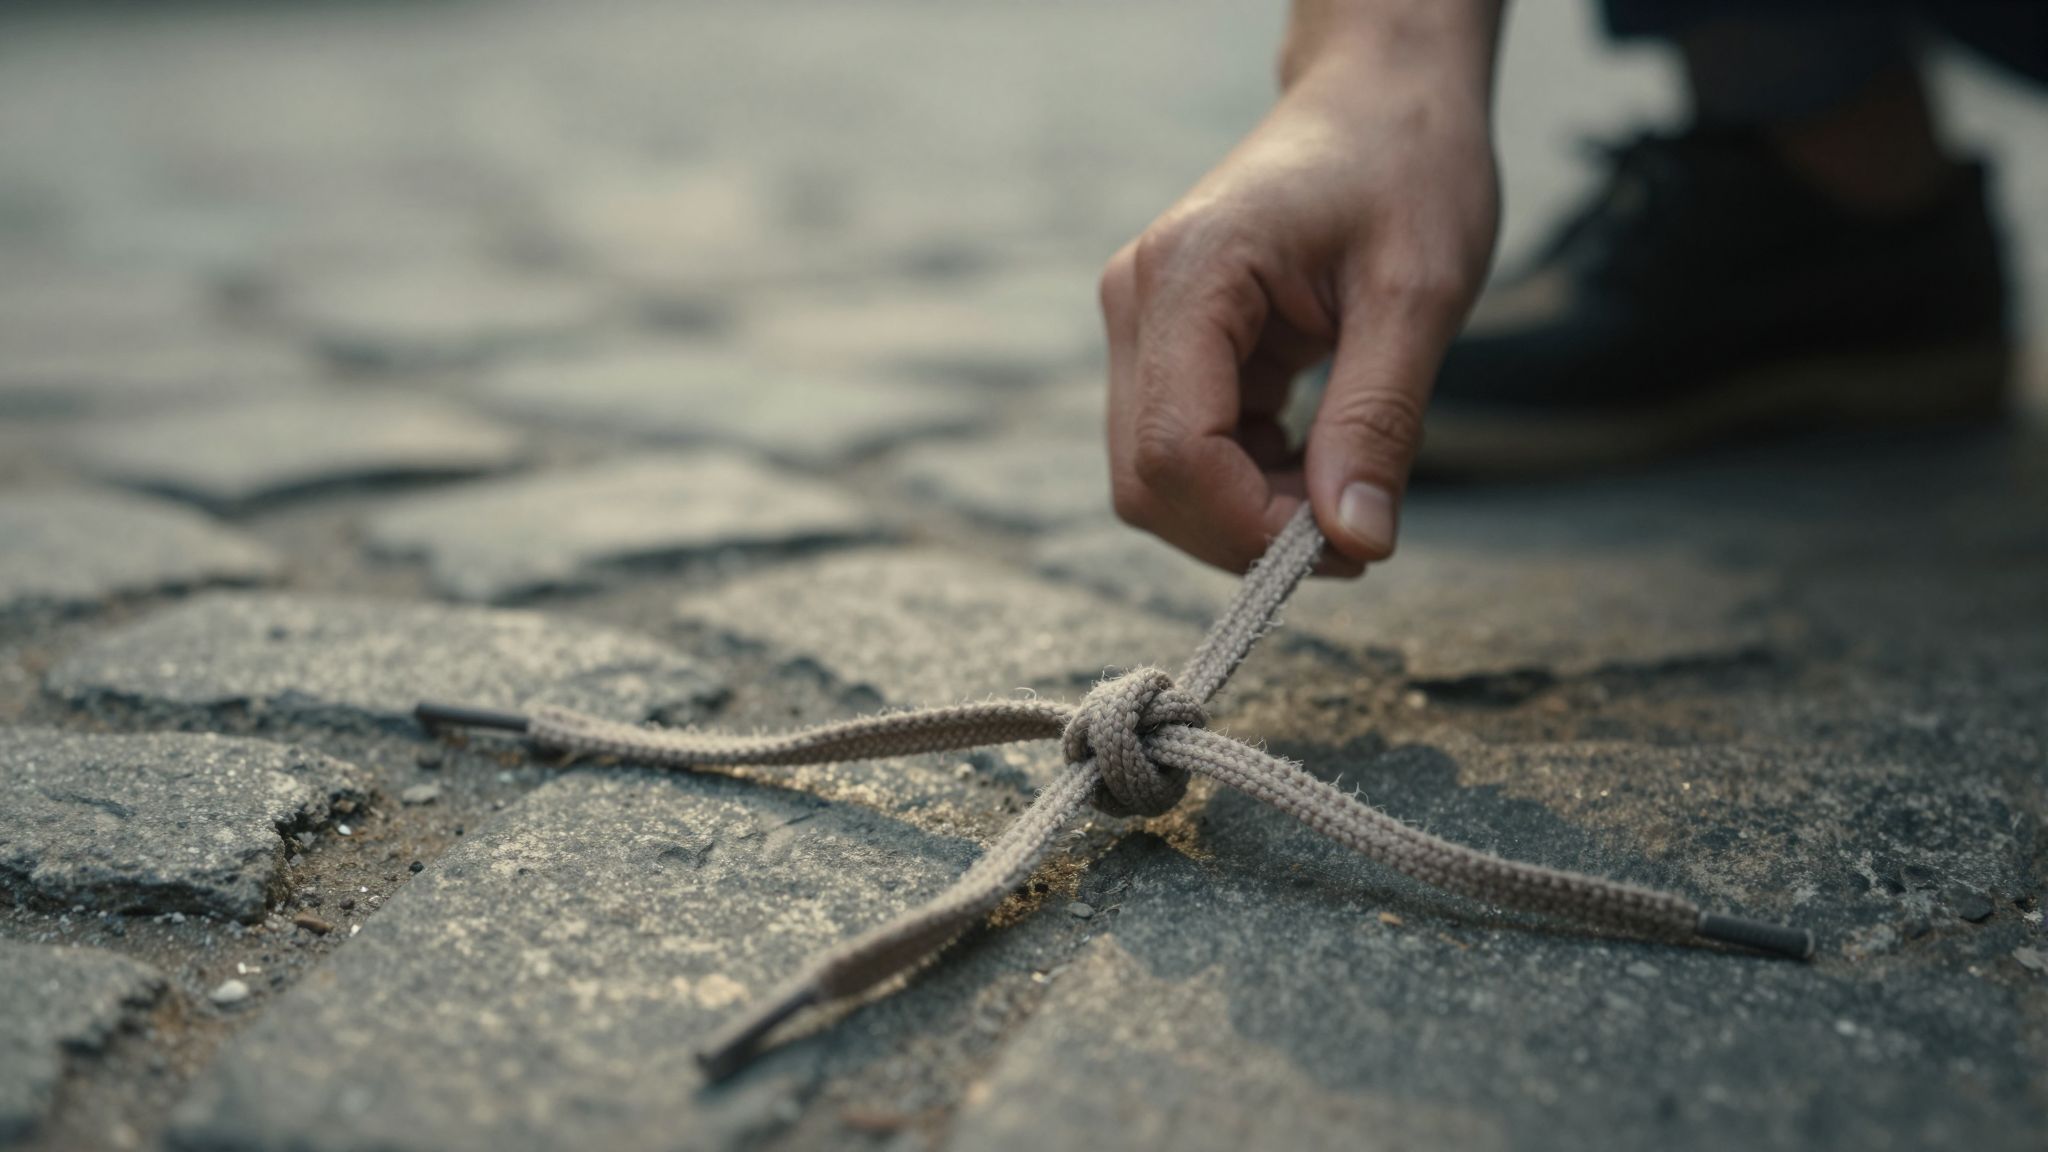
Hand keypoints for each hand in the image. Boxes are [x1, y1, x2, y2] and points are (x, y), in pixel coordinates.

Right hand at [1101, 0, 1502, 573]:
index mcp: (1189, 275)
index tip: (1346, 551)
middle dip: (1245, 531)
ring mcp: (1145, 325)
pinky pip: (1184, 452)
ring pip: (1156, 479)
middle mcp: (1140, 300)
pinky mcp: (1167, 347)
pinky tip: (1317, 464)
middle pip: (1148, 480)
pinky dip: (1248, 485)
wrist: (1380, 100)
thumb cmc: (1406, 167)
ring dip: (1246, 514)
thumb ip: (1379, 419)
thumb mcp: (1419, 293)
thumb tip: (1354, 542)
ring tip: (1343, 492)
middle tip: (1353, 535)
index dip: (1251, 525)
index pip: (1176, 450)